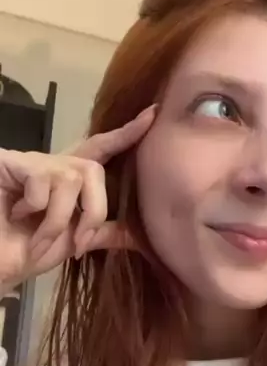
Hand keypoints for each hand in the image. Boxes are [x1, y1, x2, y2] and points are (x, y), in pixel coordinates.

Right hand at [0, 105, 155, 292]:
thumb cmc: (26, 251)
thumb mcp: (72, 242)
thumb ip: (101, 231)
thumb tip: (139, 233)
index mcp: (68, 182)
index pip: (101, 150)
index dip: (125, 134)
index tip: (153, 114)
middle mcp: (52, 166)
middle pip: (92, 169)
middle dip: (93, 210)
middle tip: (79, 242)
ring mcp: (30, 163)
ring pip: (70, 178)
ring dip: (59, 219)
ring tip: (40, 238)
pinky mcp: (10, 162)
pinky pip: (42, 180)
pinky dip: (35, 208)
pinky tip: (15, 214)